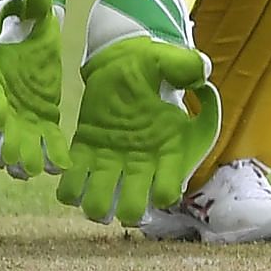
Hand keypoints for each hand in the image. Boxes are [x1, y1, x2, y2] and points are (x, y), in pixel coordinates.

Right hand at [0, 0, 70, 179]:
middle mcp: (1, 97)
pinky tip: (58, 168)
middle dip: (3, 145)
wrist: (24, 22)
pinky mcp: (39, 116)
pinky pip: (40, 140)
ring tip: (29, 172)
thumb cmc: (24, 14)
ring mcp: (18, 111)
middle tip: (14, 162)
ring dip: (18, 158)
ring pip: (11, 142)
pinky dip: (46, 154)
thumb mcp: (31, 4)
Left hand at [56, 0, 221, 225]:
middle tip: (120, 199)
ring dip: (95, 205)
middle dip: (127, 209)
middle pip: (134, 208)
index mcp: (166, 147)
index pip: (169, 189)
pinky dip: (69, 188)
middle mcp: (140, 164)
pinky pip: (72, 186)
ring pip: (100, 205)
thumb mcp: (167, 60)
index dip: (164, 194)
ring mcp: (110, 162)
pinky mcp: (84, 154)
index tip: (157, 187)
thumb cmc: (148, 64)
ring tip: (92, 190)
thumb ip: (186, 67)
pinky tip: (70, 170)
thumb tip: (202, 74)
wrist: (119, 61)